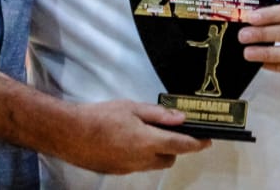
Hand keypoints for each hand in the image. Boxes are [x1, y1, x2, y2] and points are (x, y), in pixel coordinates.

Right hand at [55, 100, 209, 173]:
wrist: (71, 134)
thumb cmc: (101, 116)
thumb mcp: (131, 107)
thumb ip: (158, 114)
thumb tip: (181, 118)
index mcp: (148, 142)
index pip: (181, 145)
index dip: (197, 144)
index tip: (208, 140)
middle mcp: (142, 160)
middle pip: (169, 159)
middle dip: (175, 148)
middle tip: (169, 131)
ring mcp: (130, 168)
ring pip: (153, 164)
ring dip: (158, 152)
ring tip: (146, 134)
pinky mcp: (118, 171)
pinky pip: (138, 166)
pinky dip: (141, 156)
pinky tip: (128, 141)